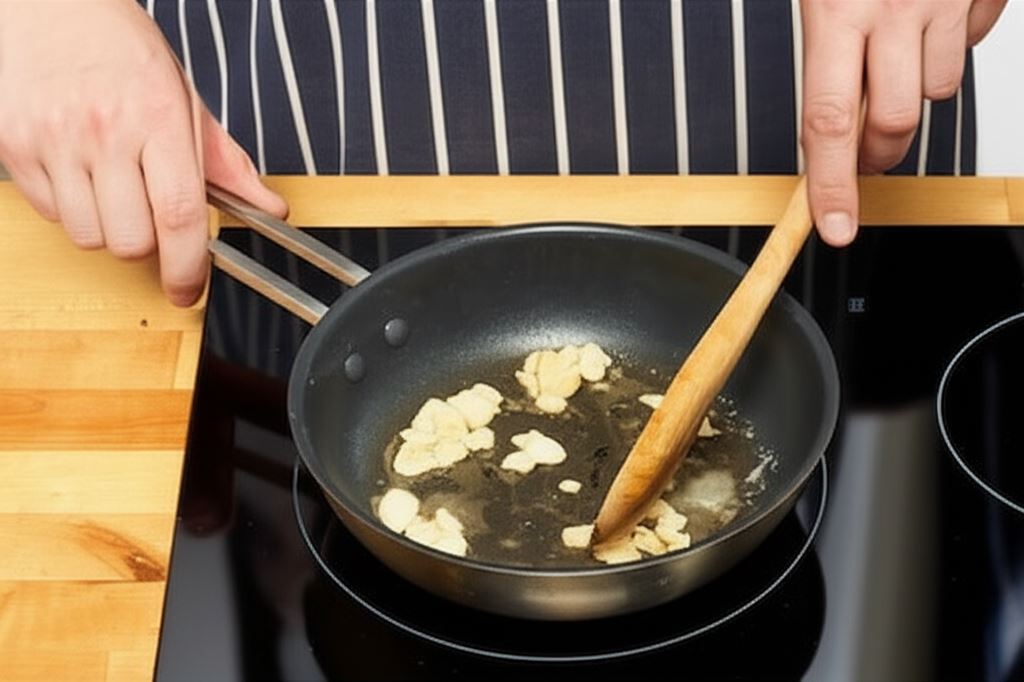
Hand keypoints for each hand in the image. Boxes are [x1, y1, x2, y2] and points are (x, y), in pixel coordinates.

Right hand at [0, 0, 286, 305]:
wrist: (48, 4)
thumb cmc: (121, 49)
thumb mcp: (185, 98)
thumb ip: (227, 162)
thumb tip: (270, 207)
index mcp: (159, 119)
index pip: (180, 216)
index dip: (188, 267)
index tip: (190, 289)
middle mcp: (105, 131)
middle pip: (131, 241)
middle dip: (148, 244)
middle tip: (150, 214)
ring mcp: (55, 141)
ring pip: (89, 237)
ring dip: (109, 229)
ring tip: (113, 187)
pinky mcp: (15, 147)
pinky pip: (51, 215)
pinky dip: (71, 209)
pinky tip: (80, 172)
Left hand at [800, 0, 1006, 245]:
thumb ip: (828, 57)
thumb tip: (830, 133)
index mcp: (835, 12)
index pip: (828, 122)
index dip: (832, 185)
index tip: (836, 228)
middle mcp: (892, 8)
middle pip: (893, 123)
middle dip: (879, 149)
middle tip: (864, 144)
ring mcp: (943, 1)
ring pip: (938, 90)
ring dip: (918, 86)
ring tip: (898, 44)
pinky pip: (972, 44)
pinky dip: (952, 42)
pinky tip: (932, 15)